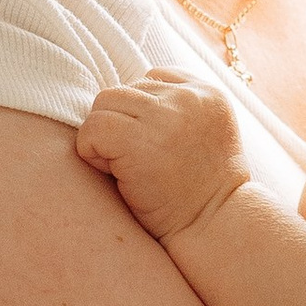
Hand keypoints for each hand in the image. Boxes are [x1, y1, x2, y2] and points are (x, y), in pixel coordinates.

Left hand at [74, 71, 250, 242]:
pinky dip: (91, 152)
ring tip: (127, 168)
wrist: (213, 227)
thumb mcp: (206, 135)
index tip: (154, 147)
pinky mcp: (139, 141)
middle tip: (135, 162)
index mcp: (209, 93)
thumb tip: (124, 97)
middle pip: (122, 91)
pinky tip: (116, 175)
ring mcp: (165, 117)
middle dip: (119, 125)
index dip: (140, 115)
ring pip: (103, 103)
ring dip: (103, 137)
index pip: (151, 78)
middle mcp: (189, 98)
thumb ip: (178, 109)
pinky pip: (92, 129)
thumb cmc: (201, 191)